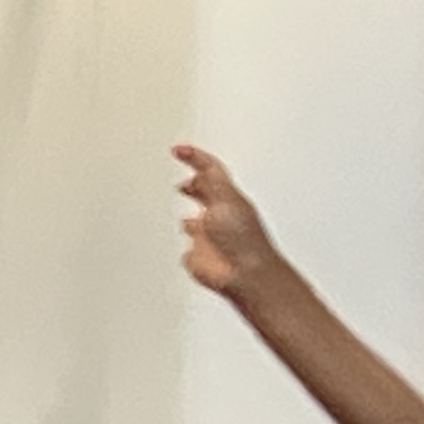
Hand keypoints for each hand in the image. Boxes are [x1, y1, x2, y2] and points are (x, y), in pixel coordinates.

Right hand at [171, 143, 282, 301]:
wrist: (245, 274)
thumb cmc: (244, 240)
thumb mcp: (225, 197)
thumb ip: (209, 180)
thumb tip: (195, 173)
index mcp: (227, 196)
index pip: (209, 169)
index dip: (194, 157)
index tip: (179, 150)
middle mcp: (218, 216)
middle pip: (203, 195)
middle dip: (192, 188)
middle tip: (182, 183)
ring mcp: (209, 238)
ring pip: (195, 223)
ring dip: (188, 218)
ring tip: (183, 217)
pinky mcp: (199, 258)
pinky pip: (189, 250)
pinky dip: (186, 247)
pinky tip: (186, 247)